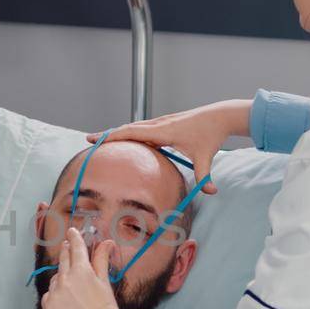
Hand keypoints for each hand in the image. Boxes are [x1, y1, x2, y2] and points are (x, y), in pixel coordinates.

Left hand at [39, 227, 119, 308]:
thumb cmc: (106, 308)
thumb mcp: (104, 281)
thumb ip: (101, 259)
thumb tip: (107, 242)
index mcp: (82, 270)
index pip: (76, 247)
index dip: (74, 237)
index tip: (71, 231)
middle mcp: (66, 279)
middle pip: (63, 259)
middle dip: (66, 252)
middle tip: (68, 248)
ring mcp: (55, 292)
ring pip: (56, 278)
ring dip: (62, 278)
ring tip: (74, 290)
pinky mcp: (49, 305)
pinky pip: (49, 294)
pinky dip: (55, 295)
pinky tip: (66, 302)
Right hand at [88, 98, 252, 194]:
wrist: (220, 116)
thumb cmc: (211, 135)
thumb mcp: (206, 157)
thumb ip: (204, 176)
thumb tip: (211, 192)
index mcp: (164, 131)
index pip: (132, 132)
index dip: (113, 136)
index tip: (96, 140)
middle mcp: (159, 124)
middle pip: (127, 128)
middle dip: (108, 134)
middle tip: (89, 140)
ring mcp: (161, 122)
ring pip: (133, 126)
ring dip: (117, 132)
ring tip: (101, 140)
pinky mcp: (165, 124)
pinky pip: (142, 128)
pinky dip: (129, 132)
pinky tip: (124, 139)